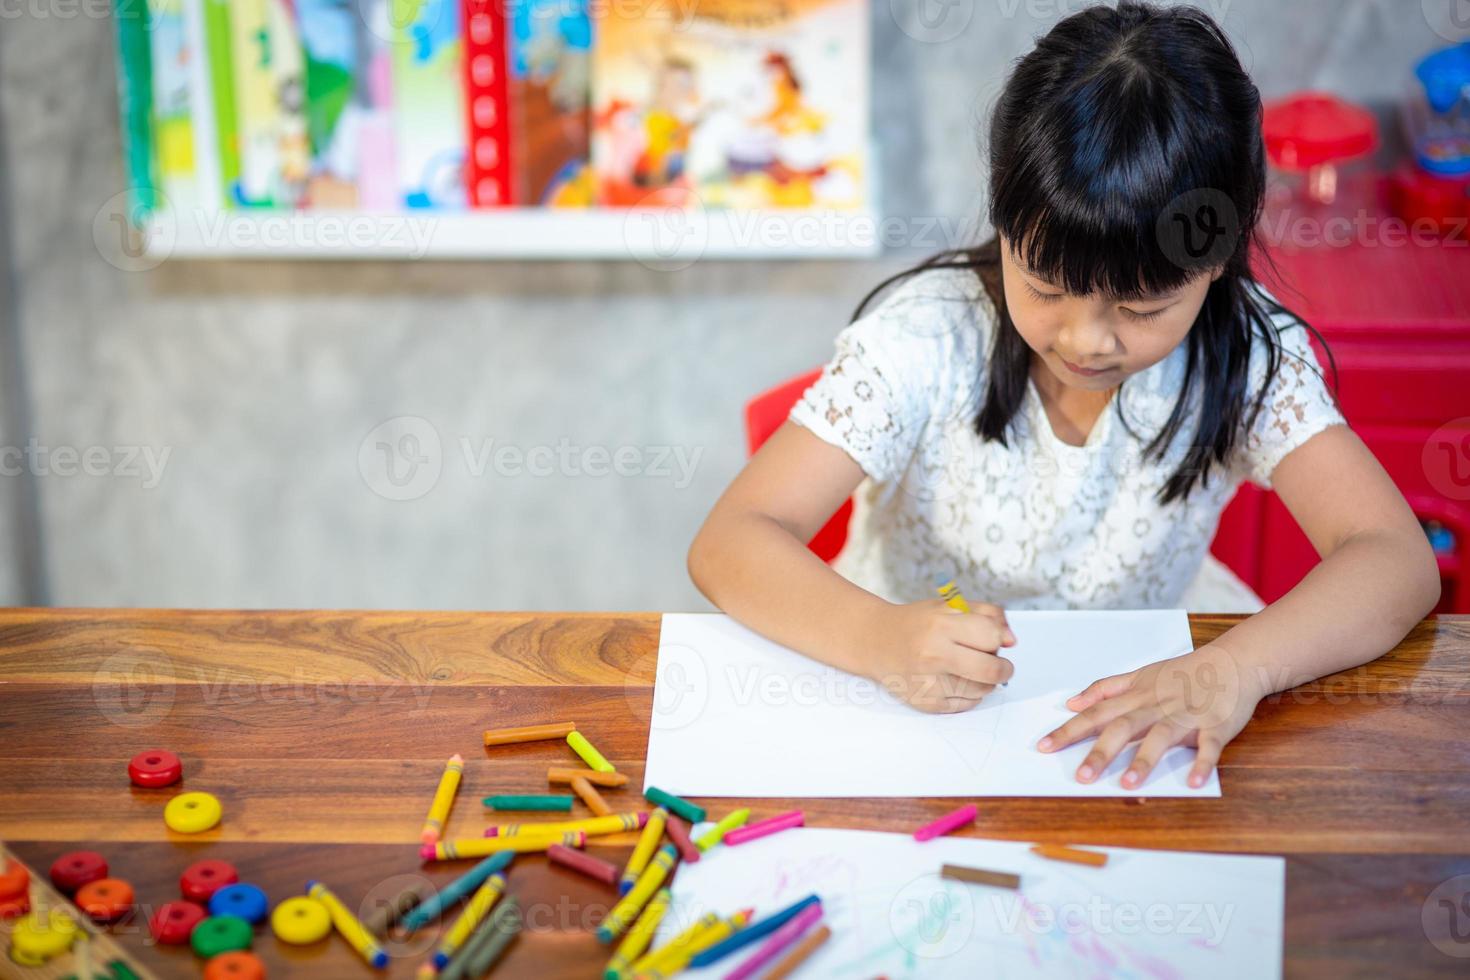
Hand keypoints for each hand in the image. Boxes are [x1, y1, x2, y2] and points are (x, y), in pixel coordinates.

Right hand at [869, 599, 1016, 712]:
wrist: (876, 642)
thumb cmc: (919, 623)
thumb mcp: (951, 607)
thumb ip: (988, 615)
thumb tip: (1012, 641)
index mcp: (941, 625)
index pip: (992, 637)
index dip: (998, 639)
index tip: (993, 641)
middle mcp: (934, 655)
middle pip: (992, 671)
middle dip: (1003, 668)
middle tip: (998, 665)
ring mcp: (928, 682)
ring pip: (982, 691)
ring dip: (985, 682)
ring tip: (969, 669)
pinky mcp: (926, 703)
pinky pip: (966, 705)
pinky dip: (969, 695)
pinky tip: (956, 681)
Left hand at [1036, 643, 1262, 788]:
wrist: (1232, 662)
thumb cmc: (1182, 672)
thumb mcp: (1140, 675)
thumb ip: (1106, 689)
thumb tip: (1073, 703)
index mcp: (1136, 697)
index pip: (1096, 714)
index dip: (1069, 730)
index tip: (1044, 747)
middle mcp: (1156, 706)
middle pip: (1123, 727)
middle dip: (1101, 752)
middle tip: (1081, 777)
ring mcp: (1185, 716)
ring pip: (1161, 737)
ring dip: (1144, 760)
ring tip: (1127, 783)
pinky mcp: (1215, 726)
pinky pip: (1208, 747)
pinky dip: (1202, 763)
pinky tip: (1193, 781)